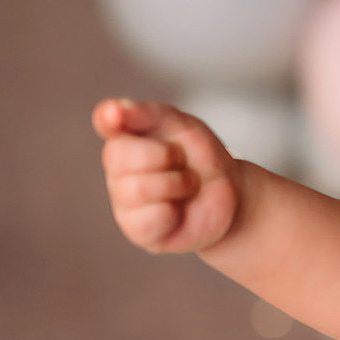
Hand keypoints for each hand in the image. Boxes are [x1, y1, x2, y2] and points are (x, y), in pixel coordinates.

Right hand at [93, 98, 241, 253]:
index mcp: (127, 136)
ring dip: (177, 183)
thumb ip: (148, 114)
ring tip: (187, 186)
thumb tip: (113, 110)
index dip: (110, 118)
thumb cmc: (201, 158)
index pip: (108, 121)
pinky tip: (177, 211)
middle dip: (165, 155)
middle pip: (120, 155)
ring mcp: (124, 200)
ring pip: (138, 188)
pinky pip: (149, 217)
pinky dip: (172, 212)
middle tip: (182, 162)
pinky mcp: (137, 229)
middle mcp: (118, 168)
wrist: (231, 196)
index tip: (115, 116)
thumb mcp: (183, 126)